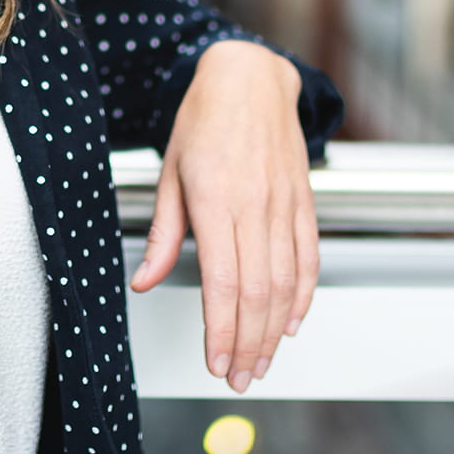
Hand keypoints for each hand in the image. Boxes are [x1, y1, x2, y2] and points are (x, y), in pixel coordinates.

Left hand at [129, 39, 317, 392]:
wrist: (251, 77)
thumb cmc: (205, 120)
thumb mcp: (170, 172)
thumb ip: (163, 233)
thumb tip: (145, 282)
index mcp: (215, 199)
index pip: (222, 283)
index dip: (221, 331)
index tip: (215, 362)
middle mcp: (254, 205)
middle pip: (257, 292)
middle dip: (248, 344)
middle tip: (238, 376)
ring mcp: (284, 204)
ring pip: (286, 283)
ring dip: (276, 331)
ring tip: (261, 362)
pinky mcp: (304, 201)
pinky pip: (308, 257)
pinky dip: (304, 296)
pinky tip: (292, 321)